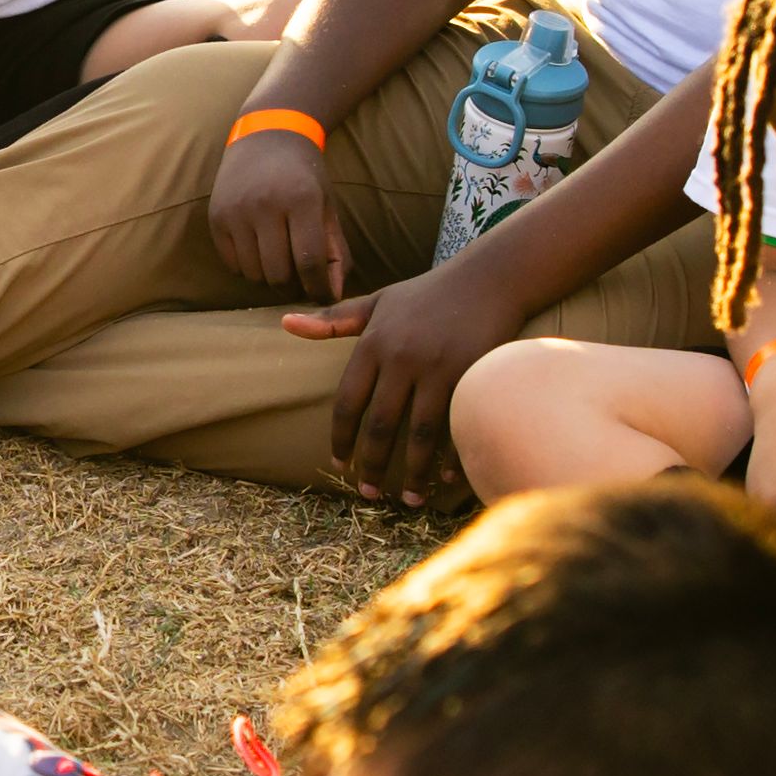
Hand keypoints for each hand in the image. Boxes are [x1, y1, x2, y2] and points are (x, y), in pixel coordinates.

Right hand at [207, 111, 346, 305]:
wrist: (266, 137)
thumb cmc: (304, 177)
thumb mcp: (327, 207)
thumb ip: (335, 252)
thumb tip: (331, 296)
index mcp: (301, 200)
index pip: (309, 262)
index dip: (318, 288)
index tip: (322, 295)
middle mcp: (265, 205)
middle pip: (278, 274)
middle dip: (292, 286)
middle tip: (299, 278)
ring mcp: (236, 211)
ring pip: (254, 274)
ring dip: (269, 277)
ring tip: (279, 260)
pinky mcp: (216, 217)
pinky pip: (233, 264)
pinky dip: (248, 267)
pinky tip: (258, 250)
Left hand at [295, 251, 526, 507]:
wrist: (490, 277)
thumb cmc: (427, 294)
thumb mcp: (377, 301)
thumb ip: (334, 320)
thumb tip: (285, 322)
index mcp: (374, 343)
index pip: (348, 402)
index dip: (341, 438)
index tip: (340, 464)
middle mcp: (403, 357)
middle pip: (381, 425)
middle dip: (373, 464)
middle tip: (369, 493)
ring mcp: (440, 367)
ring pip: (420, 434)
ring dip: (413, 473)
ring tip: (409, 499)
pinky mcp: (472, 375)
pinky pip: (457, 427)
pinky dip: (451, 458)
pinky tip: (444, 480)